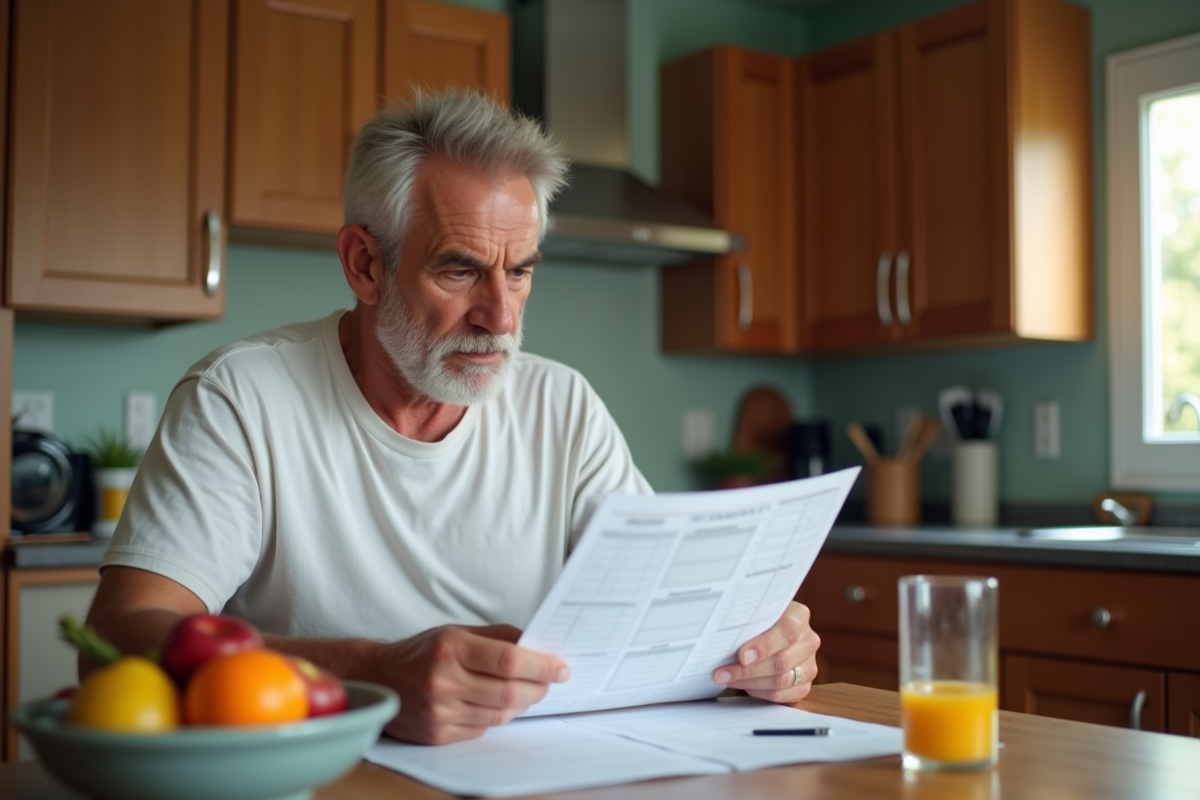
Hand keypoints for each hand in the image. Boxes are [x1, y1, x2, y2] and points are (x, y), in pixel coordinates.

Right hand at [372, 624, 569, 744]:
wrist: (379, 678)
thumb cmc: (422, 652)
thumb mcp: (457, 632)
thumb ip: (498, 637)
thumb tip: (537, 644)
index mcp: (451, 648)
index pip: (508, 659)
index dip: (541, 665)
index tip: (561, 668)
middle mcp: (444, 681)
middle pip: (509, 690)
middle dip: (539, 687)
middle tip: (550, 680)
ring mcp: (440, 711)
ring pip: (500, 713)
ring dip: (522, 703)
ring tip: (528, 690)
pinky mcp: (437, 734)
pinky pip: (483, 728)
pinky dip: (498, 715)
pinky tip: (498, 703)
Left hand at [711, 602, 818, 702]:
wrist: (769, 632)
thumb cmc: (758, 622)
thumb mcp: (755, 614)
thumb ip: (747, 623)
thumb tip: (725, 639)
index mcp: (799, 616)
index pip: (787, 631)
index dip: (764, 646)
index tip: (742, 656)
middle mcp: (808, 641)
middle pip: (781, 661)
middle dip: (748, 669)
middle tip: (723, 672)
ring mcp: (809, 665)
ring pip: (780, 681)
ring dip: (749, 682)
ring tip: (727, 678)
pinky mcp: (803, 685)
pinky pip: (780, 695)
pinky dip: (759, 692)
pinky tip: (744, 684)